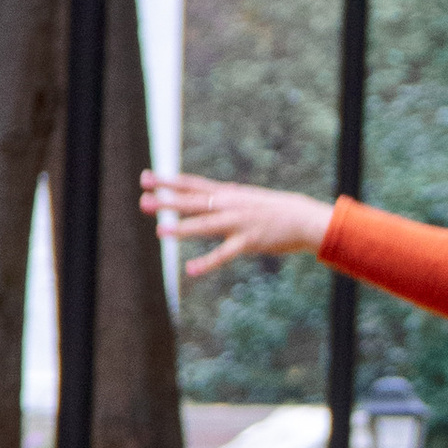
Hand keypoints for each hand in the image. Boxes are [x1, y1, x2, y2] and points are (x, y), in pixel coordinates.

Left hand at [141, 170, 332, 276]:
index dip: (168, 181)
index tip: (146, 178)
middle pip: (193, 202)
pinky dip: (207, 262)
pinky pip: (224, 254)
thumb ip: (229, 197)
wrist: (304, 217)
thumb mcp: (248, 198)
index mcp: (228, 194)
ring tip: (160, 231)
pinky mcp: (249, 241)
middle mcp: (230, 205)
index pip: (192, 184)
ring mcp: (239, 223)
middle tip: (143, 200)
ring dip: (182, 228)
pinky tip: (190, 269)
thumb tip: (217, 191)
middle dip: (167, 201)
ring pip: (206, 225)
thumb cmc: (276, 209)